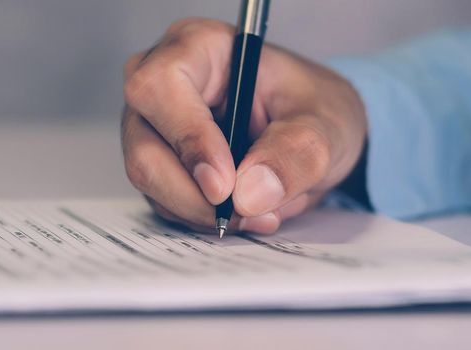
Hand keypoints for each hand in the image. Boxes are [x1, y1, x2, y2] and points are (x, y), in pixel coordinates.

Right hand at [121, 18, 365, 234]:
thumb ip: (296, 153)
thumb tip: (249, 194)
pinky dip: (200, 216)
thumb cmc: (312, 108)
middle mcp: (162, 84)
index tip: (225, 185)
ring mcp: (153, 126)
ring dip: (201, 210)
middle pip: (144, 146)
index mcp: (198, 47)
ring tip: (258, 212)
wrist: (312, 134)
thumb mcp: (325, 125)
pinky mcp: (157, 162)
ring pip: (148, 179)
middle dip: (193, 193)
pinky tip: (241, 209)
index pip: (161, 87)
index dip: (189, 139)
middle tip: (245, 213)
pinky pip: (162, 200)